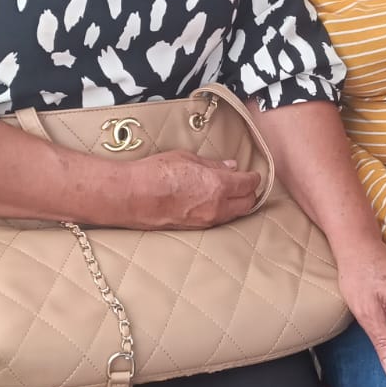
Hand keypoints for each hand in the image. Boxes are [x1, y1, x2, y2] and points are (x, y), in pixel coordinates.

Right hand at [127, 152, 260, 229]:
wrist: (132, 196)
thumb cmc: (155, 173)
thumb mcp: (187, 158)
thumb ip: (213, 165)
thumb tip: (229, 166)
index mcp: (218, 186)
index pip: (249, 184)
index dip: (253, 177)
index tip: (252, 173)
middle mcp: (216, 207)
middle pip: (247, 204)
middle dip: (249, 193)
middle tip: (245, 183)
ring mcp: (205, 221)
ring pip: (233, 215)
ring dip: (236, 204)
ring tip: (230, 193)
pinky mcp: (194, 228)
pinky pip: (216, 220)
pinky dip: (221, 211)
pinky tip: (212, 202)